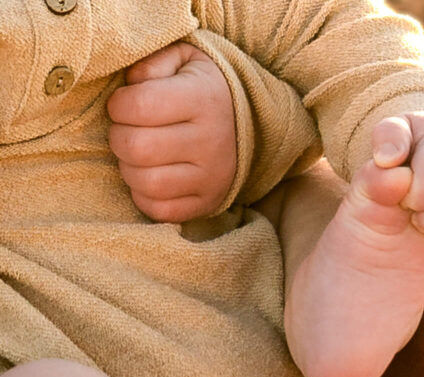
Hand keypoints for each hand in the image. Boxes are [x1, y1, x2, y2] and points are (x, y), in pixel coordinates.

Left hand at [107, 42, 236, 222]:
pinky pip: (160, 211)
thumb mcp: (182, 59)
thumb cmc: (200, 88)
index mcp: (203, 99)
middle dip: (118, 138)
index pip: (139, 106)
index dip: (117, 106)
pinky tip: (147, 177)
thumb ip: (151, 63)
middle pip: (138, 148)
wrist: (247, 124)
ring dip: (128, 168)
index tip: (122, 105)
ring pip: (147, 183)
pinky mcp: (207, 203)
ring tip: (135, 155)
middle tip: (125, 131)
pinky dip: (143, 196)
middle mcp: (210, 142)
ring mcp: (211, 178)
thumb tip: (129, 88)